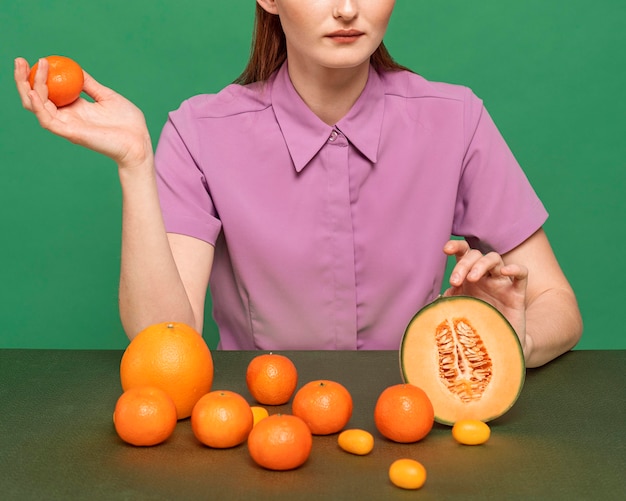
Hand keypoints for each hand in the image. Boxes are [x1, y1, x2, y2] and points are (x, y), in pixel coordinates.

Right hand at [15, 57, 151, 168]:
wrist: (139, 142)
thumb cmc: (128, 123)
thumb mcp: (107, 96)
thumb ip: (90, 85)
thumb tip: (76, 69)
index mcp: (75, 108)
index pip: (49, 92)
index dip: (38, 77)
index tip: (36, 59)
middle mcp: (67, 117)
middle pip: (36, 98)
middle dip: (24, 79)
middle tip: (20, 60)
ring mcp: (67, 125)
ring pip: (37, 107)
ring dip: (28, 86)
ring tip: (28, 68)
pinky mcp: (71, 133)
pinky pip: (48, 120)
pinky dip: (38, 105)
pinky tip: (33, 91)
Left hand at [442, 240, 527, 351]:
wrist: (498, 347)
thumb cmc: (476, 327)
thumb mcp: (458, 313)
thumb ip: (448, 302)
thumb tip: (441, 295)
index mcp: (468, 278)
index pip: (463, 254)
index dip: (456, 247)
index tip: (445, 250)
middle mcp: (485, 277)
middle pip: (476, 255)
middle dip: (463, 264)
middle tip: (455, 280)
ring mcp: (502, 283)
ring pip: (495, 258)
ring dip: (481, 264)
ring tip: (471, 279)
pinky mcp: (517, 294)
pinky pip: (522, 273)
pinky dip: (515, 269)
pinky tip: (504, 271)